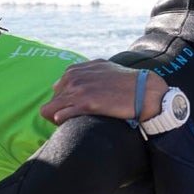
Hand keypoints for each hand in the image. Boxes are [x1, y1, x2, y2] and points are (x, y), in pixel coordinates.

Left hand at [41, 59, 167, 124]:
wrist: (144, 90)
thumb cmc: (125, 81)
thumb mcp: (102, 68)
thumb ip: (83, 73)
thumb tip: (65, 82)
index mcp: (74, 70)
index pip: (56, 90)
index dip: (65, 102)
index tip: (76, 110)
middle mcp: (73, 77)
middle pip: (52, 101)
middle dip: (61, 111)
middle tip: (78, 119)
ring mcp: (78, 90)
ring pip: (49, 110)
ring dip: (59, 119)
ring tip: (76, 124)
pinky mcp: (85, 103)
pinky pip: (58, 115)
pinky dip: (62, 122)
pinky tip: (74, 125)